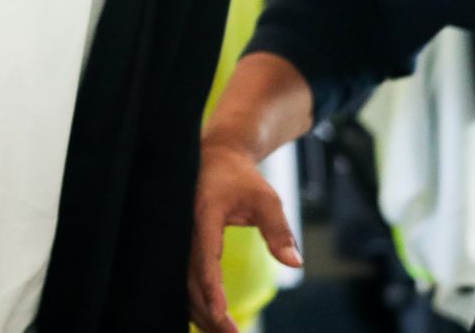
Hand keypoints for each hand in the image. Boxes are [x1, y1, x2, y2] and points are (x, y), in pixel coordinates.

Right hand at [188, 138, 301, 332]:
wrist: (216, 158)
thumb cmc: (242, 178)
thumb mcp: (267, 199)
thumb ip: (279, 230)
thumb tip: (295, 263)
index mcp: (204, 215)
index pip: (204, 257)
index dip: (210, 287)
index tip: (220, 312)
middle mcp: (186, 230)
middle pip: (189, 279)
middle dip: (208, 310)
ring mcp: (179, 239)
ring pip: (183, 284)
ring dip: (200, 312)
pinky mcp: (181, 246)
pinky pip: (184, 279)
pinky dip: (195, 301)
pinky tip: (210, 320)